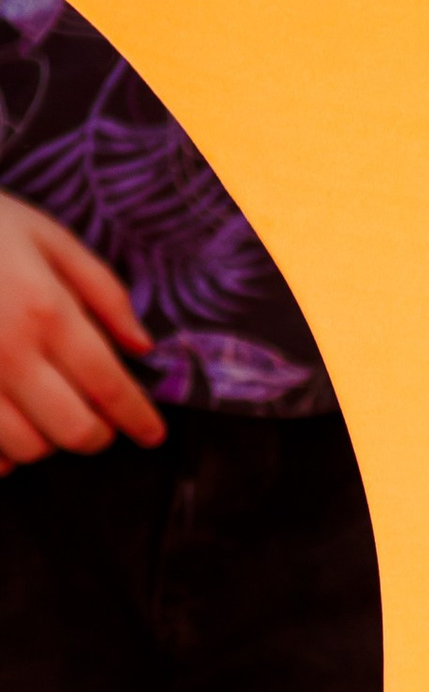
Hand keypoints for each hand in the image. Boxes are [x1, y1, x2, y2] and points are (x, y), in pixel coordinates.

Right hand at [0, 190, 162, 469]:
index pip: (110, 387)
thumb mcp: (46, 236)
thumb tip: (142, 347)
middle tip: (98, 421)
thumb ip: (102, 291)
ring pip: (28, 450)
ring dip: (48, 441)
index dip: (139, 419)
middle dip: (96, 434)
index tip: (152, 433)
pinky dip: (3, 454)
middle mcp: (8, 353)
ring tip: (46, 415)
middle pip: (74, 431)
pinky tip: (6, 429)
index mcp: (45, 311)